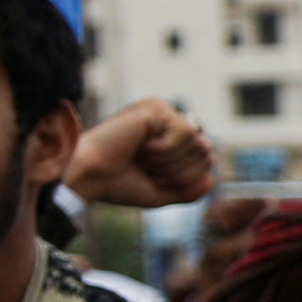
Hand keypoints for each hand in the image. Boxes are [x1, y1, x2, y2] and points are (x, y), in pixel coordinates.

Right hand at [67, 97, 215, 211]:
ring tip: (142, 157)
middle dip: (179, 171)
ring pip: (198, 143)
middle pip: (206, 150)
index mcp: (170, 139)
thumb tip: (212, 180)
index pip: (205, 158)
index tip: (152, 178)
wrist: (89, 177)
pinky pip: (186, 133)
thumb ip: (189, 190)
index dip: (184, 177)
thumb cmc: (117, 184)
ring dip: (170, 162)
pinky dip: (167, 150)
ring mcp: (162, 113)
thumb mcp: (161, 193)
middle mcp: (168, 122)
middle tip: (147, 169)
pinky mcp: (155, 108)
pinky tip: (143, 146)